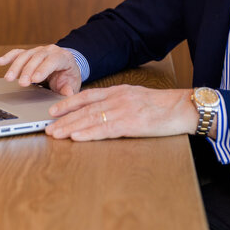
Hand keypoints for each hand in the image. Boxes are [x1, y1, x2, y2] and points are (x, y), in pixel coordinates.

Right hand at [0, 45, 81, 95]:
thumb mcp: (72, 84)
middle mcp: (50, 51)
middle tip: (22, 83)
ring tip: (9, 78)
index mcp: (63, 57)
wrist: (66, 67)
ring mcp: (39, 50)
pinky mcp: (29, 53)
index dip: (43, 69)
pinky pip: (18, 53)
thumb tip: (68, 93)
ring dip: (16, 67)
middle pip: (37, 57)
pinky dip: (8, 57)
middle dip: (28, 71)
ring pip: (26, 55)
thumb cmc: (68, 76)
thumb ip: (69, 89)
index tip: (35, 79)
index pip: (53, 60)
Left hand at [45, 85, 197, 140]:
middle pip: (85, 109)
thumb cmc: (162, 106)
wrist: (182, 107)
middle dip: (64, 118)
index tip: (53, 110)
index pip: (87, 96)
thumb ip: (118, 101)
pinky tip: (77, 138)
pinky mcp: (132, 124)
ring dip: (71, 127)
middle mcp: (118, 98)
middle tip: (47, 126)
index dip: (68, 103)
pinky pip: (106, 130)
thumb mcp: (136, 97)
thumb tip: (100, 110)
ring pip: (91, 119)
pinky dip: (89, 134)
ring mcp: (124, 110)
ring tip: (56, 133)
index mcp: (118, 91)